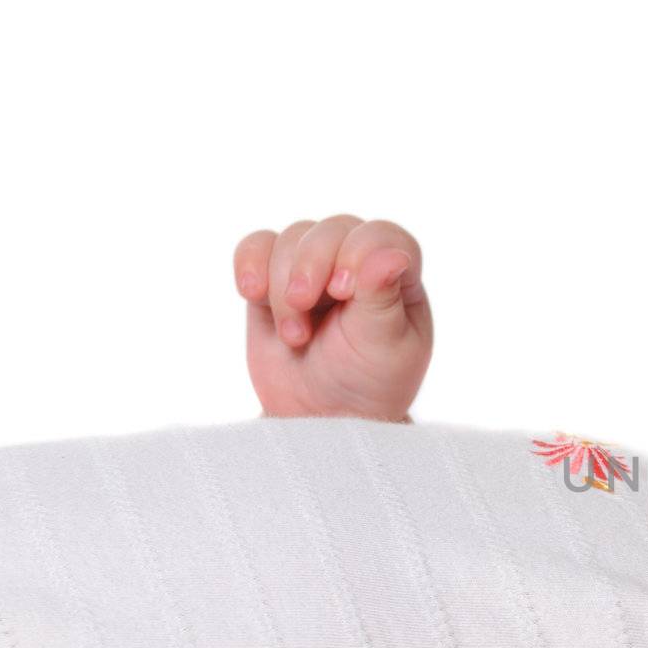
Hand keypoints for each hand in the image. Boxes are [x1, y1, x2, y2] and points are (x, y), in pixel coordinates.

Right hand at [233, 215, 432, 421]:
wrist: (321, 416)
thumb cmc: (367, 382)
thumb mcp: (384, 347)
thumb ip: (383, 298)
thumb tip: (393, 254)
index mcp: (398, 276)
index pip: (381, 236)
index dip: (358, 252)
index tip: (343, 291)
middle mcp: (358, 262)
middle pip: (331, 230)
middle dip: (310, 267)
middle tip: (302, 307)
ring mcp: (315, 268)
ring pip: (292, 238)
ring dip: (281, 284)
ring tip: (294, 336)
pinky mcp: (274, 279)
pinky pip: (256, 247)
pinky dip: (249, 264)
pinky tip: (251, 292)